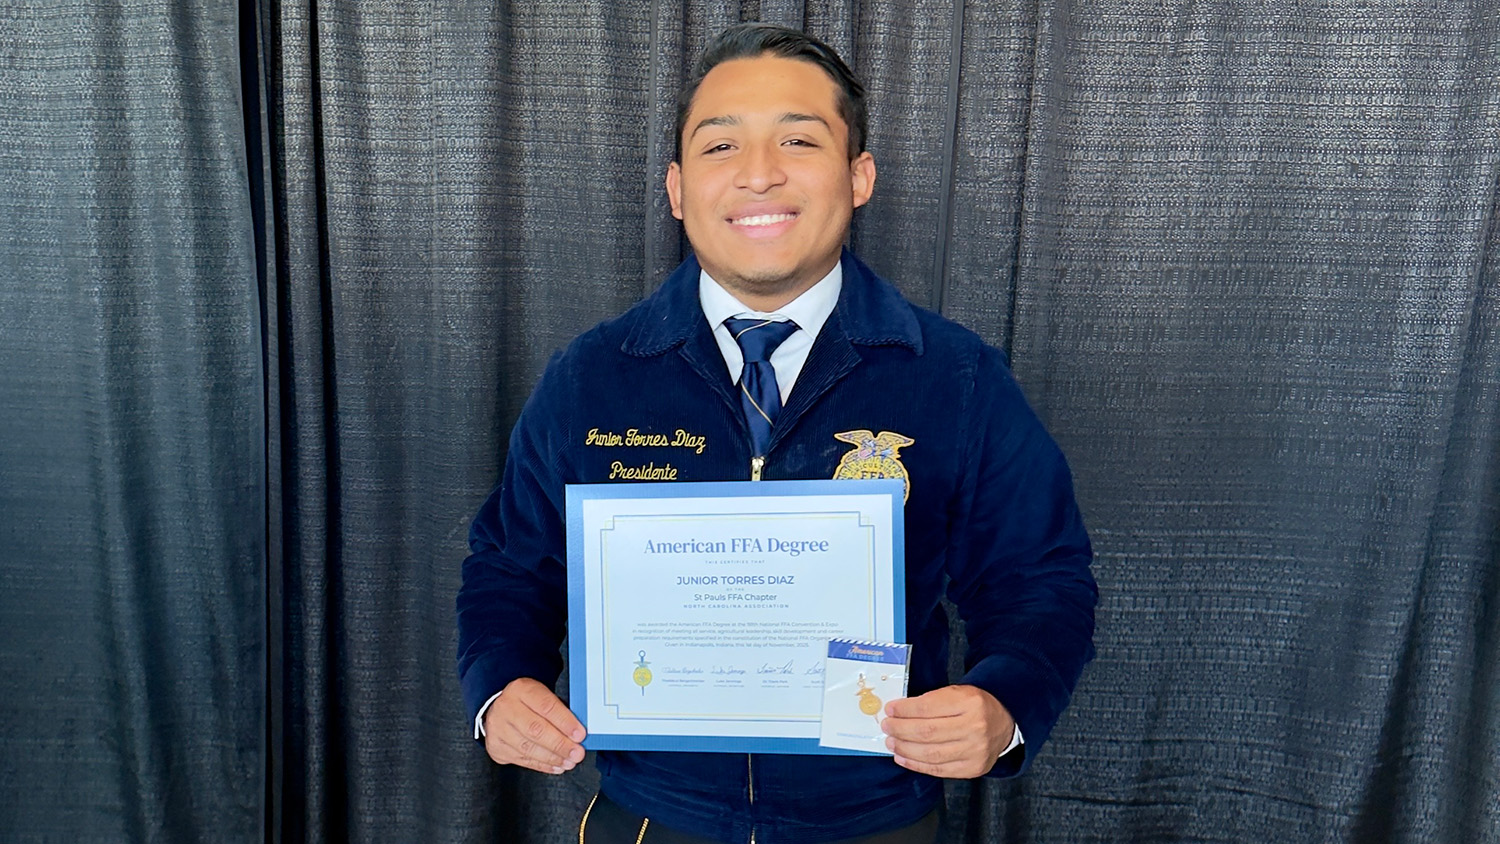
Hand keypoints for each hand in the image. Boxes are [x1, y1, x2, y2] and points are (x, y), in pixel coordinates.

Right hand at [482, 677, 586, 774]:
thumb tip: (578, 732)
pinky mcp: (496, 747)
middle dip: (560, 744)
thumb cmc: (527, 702)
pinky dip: (543, 765)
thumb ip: (560, 710)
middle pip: (536, 730)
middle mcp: (506, 708)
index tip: (580, 734)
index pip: (546, 706)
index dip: (565, 722)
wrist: (500, 708)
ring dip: (553, 758)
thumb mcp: (542, 694)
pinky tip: (556, 765)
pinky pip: (522, 760)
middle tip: (576, 752)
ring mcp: (498, 729)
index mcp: (521, 689)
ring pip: (528, 748)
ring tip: (569, 761)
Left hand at [880, 684, 1013, 777]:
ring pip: (930, 753)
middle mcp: (974, 727)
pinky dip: (916, 765)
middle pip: (927, 732)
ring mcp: (975, 751)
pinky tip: (903, 758)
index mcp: (970, 702)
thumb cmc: (975, 705)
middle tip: (887, 726)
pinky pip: (938, 770)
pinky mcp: (973, 768)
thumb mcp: (957, 692)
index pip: (928, 707)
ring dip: (905, 749)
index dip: (904, 710)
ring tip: (891, 743)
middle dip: (900, 730)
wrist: (1004, 721)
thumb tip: (897, 712)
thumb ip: (930, 701)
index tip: (890, 709)